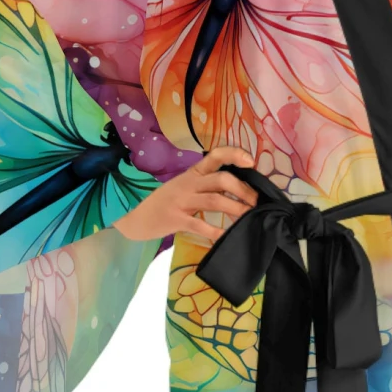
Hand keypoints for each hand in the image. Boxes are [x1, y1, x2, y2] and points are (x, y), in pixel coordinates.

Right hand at [112, 146, 260, 244]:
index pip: (215, 155)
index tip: (251, 162)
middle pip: (221, 179)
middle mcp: (188, 183)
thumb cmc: (165, 202)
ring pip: (215, 200)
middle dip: (244, 190)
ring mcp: (182, 201)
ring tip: (250, 217)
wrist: (134, 216)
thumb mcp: (184, 186)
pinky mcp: (176, 219)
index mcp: (192, 173)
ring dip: (237, 208)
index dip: (235, 155)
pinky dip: (217, 232)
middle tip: (256, 202)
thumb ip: (206, 184)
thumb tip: (238, 187)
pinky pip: (201, 224)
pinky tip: (228, 237)